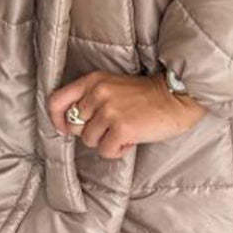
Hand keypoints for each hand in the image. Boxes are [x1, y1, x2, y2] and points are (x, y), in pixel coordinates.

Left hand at [47, 71, 207, 159]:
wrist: (176, 98)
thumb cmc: (146, 95)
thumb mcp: (113, 86)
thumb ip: (91, 98)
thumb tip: (70, 124)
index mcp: (93, 81)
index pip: (56, 101)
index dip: (56, 119)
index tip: (65, 129)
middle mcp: (98, 94)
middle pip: (74, 126)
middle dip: (91, 132)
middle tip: (111, 127)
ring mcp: (109, 111)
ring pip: (89, 141)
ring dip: (106, 142)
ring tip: (125, 131)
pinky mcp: (121, 129)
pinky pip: (106, 151)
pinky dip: (118, 151)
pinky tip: (132, 140)